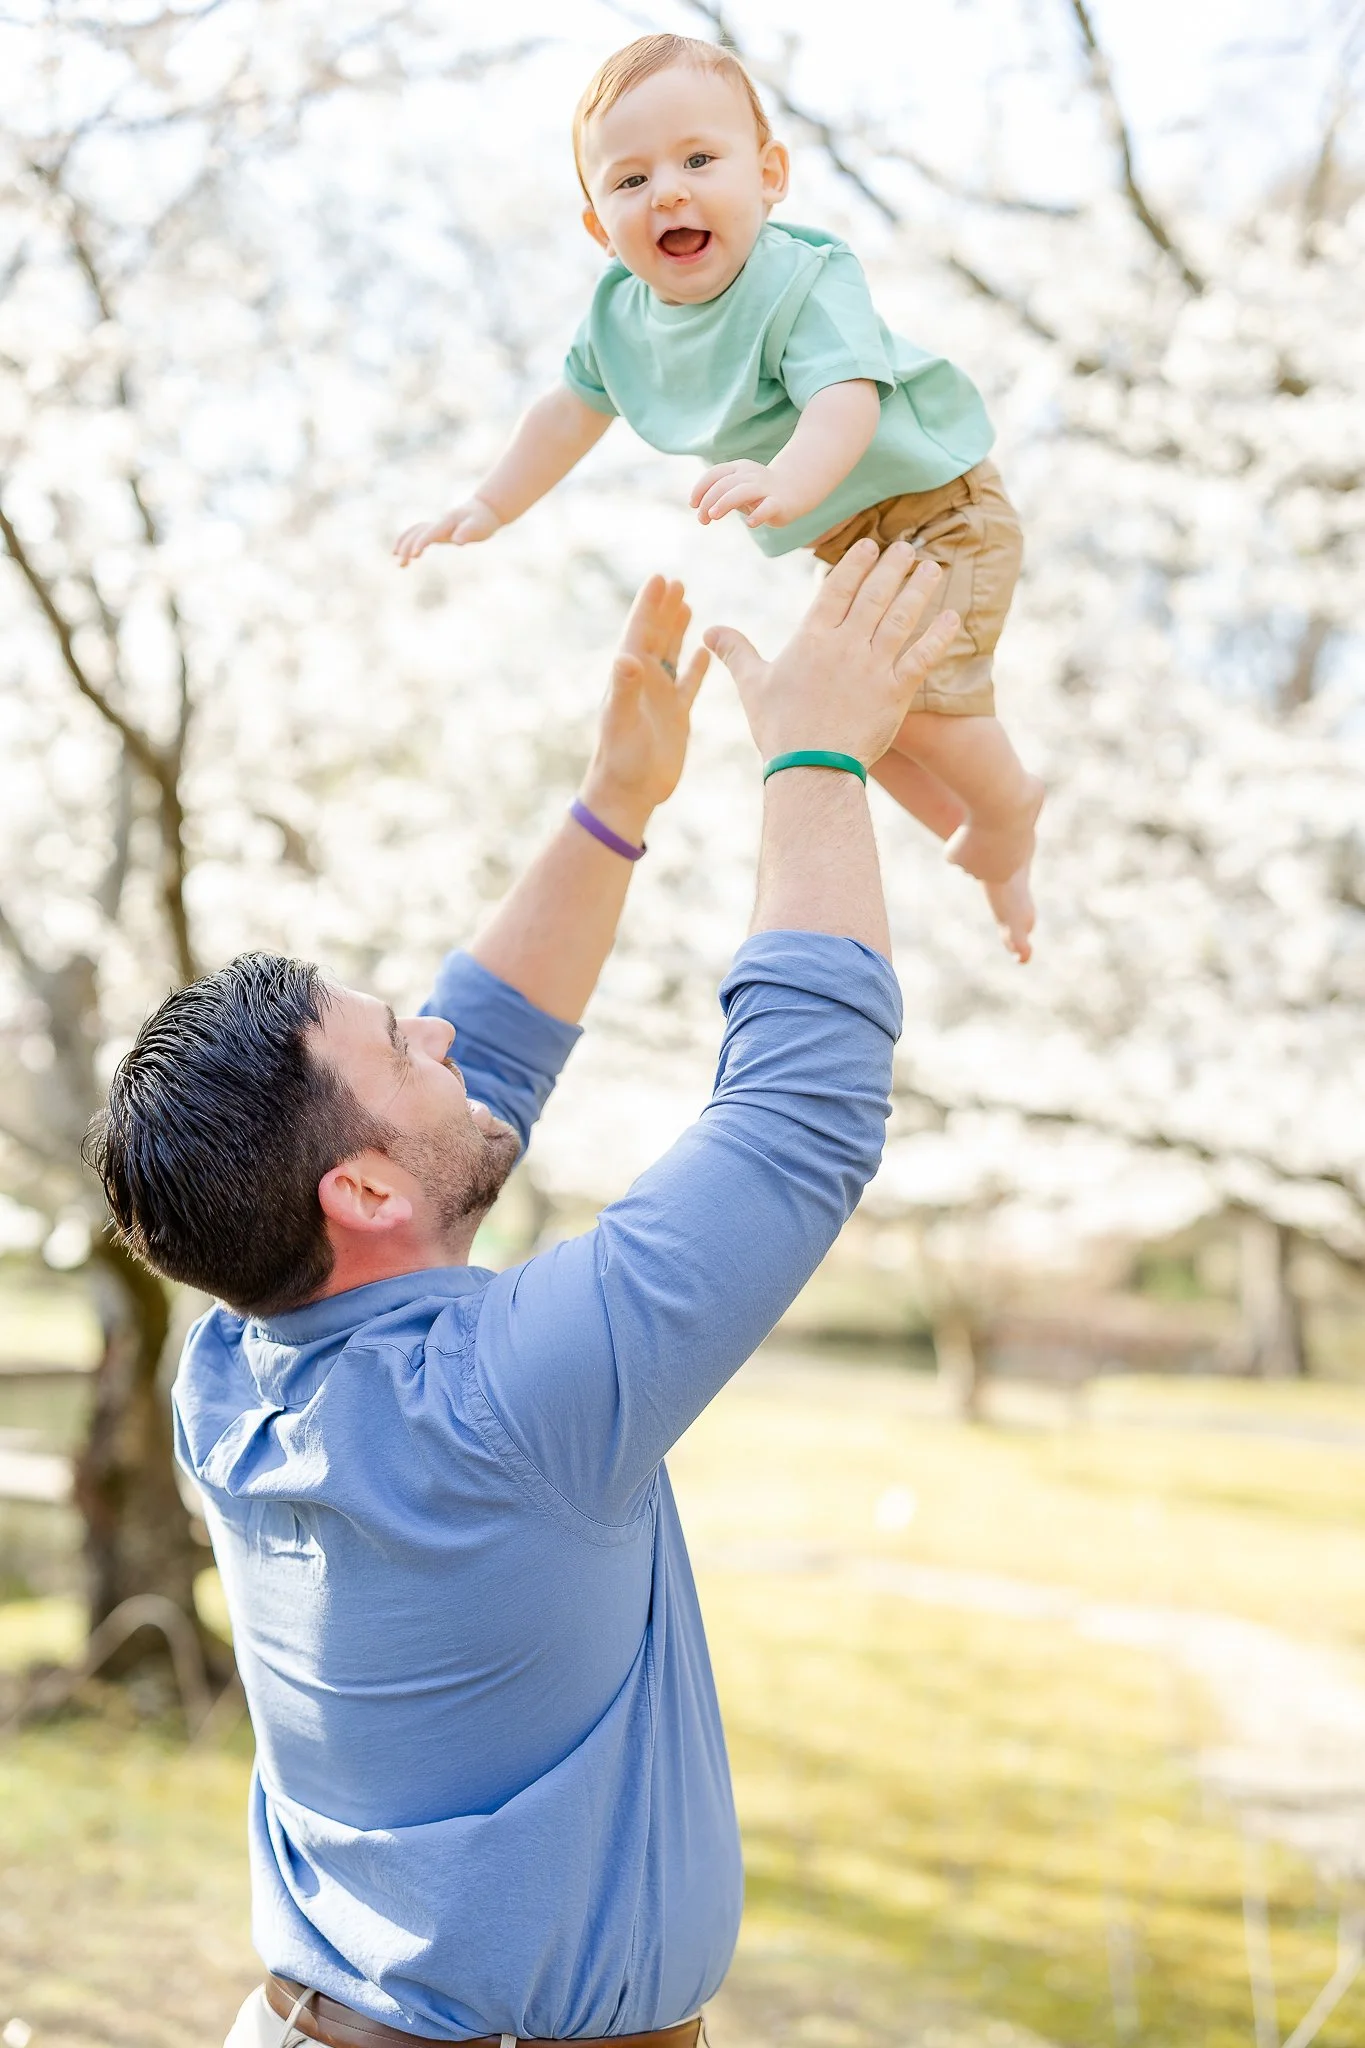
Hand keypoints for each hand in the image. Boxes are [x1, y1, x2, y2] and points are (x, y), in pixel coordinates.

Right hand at [393, 496, 501, 565]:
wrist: (483, 510)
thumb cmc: (482, 521)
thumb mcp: (478, 527)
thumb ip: (467, 532)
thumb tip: (457, 541)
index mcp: (447, 522)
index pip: (430, 533)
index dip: (422, 543)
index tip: (414, 556)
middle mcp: (439, 523)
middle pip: (418, 533)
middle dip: (408, 547)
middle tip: (401, 564)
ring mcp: (436, 525)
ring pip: (415, 532)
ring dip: (404, 544)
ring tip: (397, 560)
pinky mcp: (437, 530)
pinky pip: (418, 533)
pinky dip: (408, 540)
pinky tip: (405, 553)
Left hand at [580, 576, 708, 843]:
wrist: (630, 794)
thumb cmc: (621, 761)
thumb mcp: (622, 723)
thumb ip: (624, 690)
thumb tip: (625, 657)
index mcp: (629, 678)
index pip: (639, 632)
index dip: (648, 605)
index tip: (660, 578)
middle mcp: (644, 683)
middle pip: (655, 636)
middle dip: (664, 608)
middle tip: (675, 581)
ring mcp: (661, 698)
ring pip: (671, 654)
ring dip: (676, 629)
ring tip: (686, 602)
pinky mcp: (676, 715)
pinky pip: (688, 683)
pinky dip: (695, 666)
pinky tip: (703, 651)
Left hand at [690, 459, 798, 528]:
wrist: (795, 489)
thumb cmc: (759, 493)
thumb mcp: (737, 491)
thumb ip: (720, 497)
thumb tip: (700, 511)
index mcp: (738, 469)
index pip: (714, 474)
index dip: (701, 488)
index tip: (693, 505)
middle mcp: (750, 475)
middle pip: (724, 484)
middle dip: (708, 501)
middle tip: (702, 519)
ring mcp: (765, 488)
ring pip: (741, 492)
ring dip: (724, 503)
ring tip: (713, 516)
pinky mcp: (778, 502)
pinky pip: (767, 507)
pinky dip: (757, 515)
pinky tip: (749, 524)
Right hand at [704, 540, 959, 765]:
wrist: (810, 768)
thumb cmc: (779, 728)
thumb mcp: (752, 685)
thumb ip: (736, 652)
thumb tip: (708, 632)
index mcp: (811, 639)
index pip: (838, 589)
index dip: (855, 563)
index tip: (870, 544)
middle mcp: (845, 646)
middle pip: (874, 595)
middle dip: (892, 567)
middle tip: (907, 548)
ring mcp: (873, 667)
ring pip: (901, 618)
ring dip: (918, 590)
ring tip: (931, 568)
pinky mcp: (895, 692)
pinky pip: (921, 657)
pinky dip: (938, 636)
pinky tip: (952, 617)